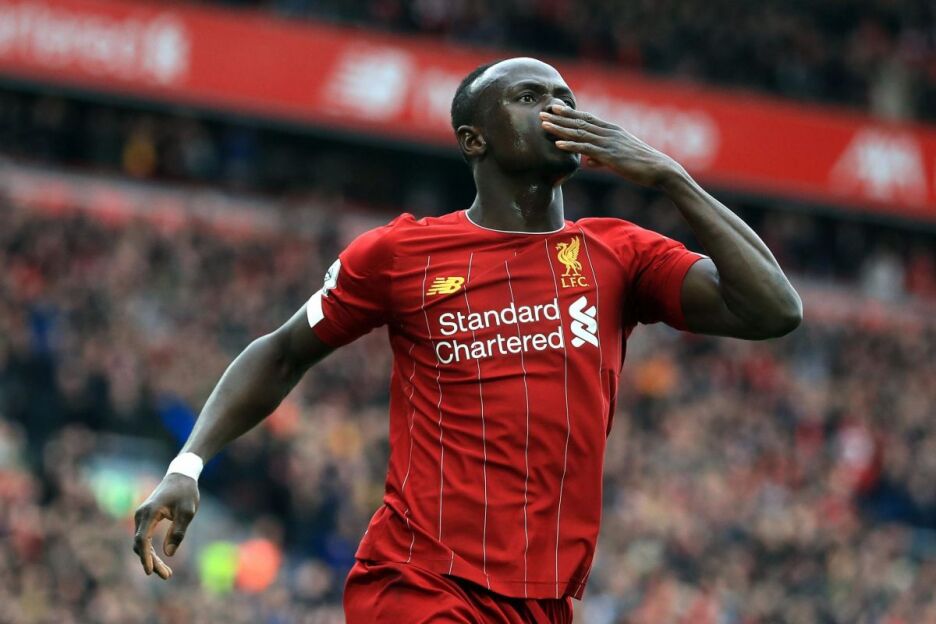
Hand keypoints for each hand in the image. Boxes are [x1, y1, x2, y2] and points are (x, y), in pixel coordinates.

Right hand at [132, 473, 199, 578]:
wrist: (180, 476)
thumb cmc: (186, 492)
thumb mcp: (187, 512)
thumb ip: (178, 532)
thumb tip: (169, 554)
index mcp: (150, 512)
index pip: (143, 540)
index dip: (145, 557)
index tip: (150, 571)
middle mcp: (141, 515)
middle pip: (141, 545)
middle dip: (151, 562)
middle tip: (167, 576)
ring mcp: (142, 517)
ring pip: (142, 544)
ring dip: (151, 558)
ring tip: (166, 573)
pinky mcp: (146, 519)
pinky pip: (145, 539)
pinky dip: (151, 551)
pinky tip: (160, 560)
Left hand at [540, 105, 685, 187]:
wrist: (661, 170)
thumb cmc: (642, 166)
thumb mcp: (619, 159)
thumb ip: (601, 158)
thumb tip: (588, 161)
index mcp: (612, 131)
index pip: (587, 118)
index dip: (570, 113)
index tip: (555, 108)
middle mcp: (609, 133)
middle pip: (580, 122)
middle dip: (559, 118)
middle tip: (542, 112)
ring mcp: (609, 143)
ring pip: (580, 133)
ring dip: (560, 129)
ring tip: (543, 125)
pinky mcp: (610, 156)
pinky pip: (587, 149)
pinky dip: (571, 146)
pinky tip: (558, 144)